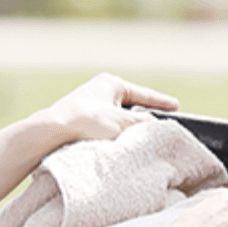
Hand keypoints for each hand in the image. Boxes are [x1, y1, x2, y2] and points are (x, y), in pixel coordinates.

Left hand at [42, 73, 178, 143]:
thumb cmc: (86, 122)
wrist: (51, 133)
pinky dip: (113, 133)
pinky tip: (116, 143)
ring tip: (137, 139)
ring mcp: (89, 103)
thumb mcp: (123, 122)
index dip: (162, 102)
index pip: (144, 94)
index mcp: (111, 83)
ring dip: (126, 128)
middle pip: (131, 106)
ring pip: (117, 117)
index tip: (176, 106)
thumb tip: (156, 126)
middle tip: (158, 127)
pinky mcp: (80, 119)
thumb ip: (144, 124)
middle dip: (143, 117)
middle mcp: (100, 89)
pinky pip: (105, 125)